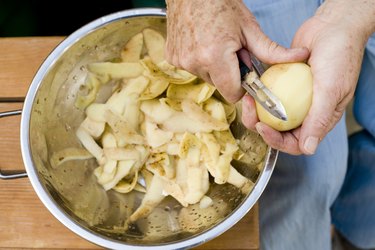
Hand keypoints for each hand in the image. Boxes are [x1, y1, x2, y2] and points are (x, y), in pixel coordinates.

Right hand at [165, 0, 307, 102]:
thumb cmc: (220, 4)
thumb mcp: (249, 28)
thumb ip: (271, 50)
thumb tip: (299, 57)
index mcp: (215, 57)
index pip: (233, 94)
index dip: (242, 86)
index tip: (245, 72)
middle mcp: (194, 63)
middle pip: (220, 86)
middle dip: (228, 74)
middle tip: (230, 50)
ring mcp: (181, 61)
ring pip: (206, 77)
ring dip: (213, 67)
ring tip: (214, 44)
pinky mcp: (172, 58)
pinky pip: (192, 69)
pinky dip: (199, 60)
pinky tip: (200, 43)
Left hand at [244, 0, 374, 154]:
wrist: (333, 27)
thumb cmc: (340, 56)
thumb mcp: (332, 90)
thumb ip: (319, 119)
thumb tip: (308, 149)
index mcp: (320, 119)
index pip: (296, 143)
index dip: (277, 141)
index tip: (263, 128)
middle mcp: (305, 112)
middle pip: (279, 131)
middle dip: (261, 127)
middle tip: (250, 111)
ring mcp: (293, 98)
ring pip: (270, 114)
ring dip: (256, 110)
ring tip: (248, 99)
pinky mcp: (283, 84)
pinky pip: (268, 94)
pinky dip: (259, 94)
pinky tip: (251, 88)